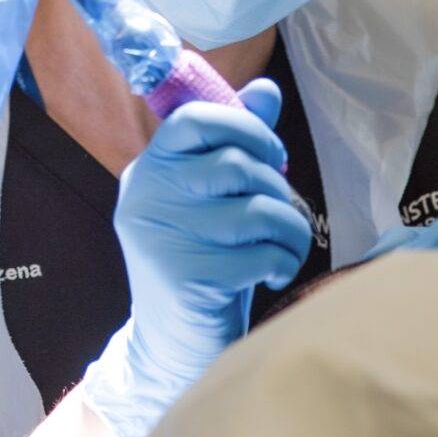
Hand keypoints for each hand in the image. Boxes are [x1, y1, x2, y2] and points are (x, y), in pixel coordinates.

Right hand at [82, 79, 311, 436]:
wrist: (170, 346)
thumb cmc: (201, 257)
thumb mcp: (212, 196)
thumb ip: (234, 141)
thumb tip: (266, 90)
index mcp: (151, 167)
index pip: (194, 118)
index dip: (246, 127)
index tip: (271, 155)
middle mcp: (146, 196)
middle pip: (236, 164)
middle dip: (278, 188)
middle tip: (283, 213)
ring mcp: (162, 238)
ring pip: (258, 210)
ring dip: (291, 229)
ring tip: (287, 246)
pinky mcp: (186, 279)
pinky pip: (262, 253)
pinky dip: (283, 261)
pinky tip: (274, 273)